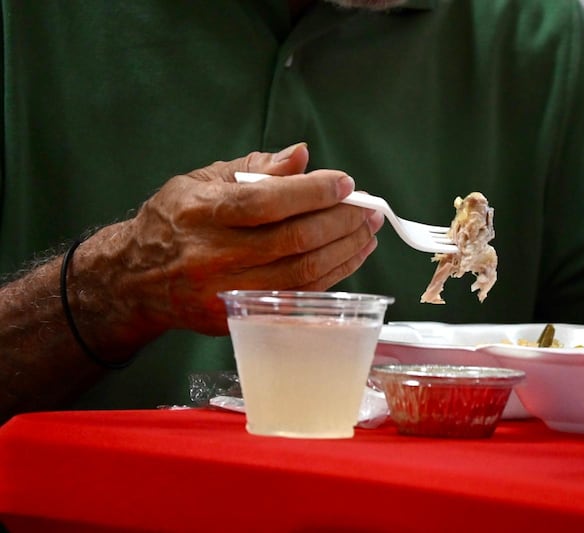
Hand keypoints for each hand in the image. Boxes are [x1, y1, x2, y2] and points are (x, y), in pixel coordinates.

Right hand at [83, 143, 382, 337]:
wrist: (137, 279)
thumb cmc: (175, 220)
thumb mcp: (202, 181)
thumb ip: (254, 168)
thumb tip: (301, 156)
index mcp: (201, 213)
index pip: (266, 202)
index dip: (312, 193)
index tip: (345, 183)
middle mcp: (213, 256)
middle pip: (292, 241)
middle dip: (340, 222)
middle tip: (367, 208)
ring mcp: (227, 292)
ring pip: (302, 274)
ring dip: (344, 251)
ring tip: (367, 231)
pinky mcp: (239, 316)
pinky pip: (299, 297)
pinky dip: (332, 276)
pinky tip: (350, 257)